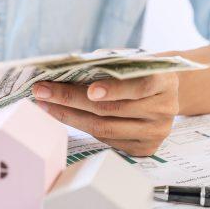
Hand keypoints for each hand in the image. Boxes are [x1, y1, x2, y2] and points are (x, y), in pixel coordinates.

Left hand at [32, 73, 178, 155]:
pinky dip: (81, 127)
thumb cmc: (138, 72)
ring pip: (105, 128)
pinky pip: (106, 140)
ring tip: (44, 104)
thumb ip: (109, 62)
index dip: (115, 89)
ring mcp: (155, 132)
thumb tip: (70, 66)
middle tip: (43, 91)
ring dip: (69, 116)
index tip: (90, 90)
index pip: (141, 85)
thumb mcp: (131, 60)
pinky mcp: (144, 148)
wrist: (161, 93)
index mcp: (165, 81)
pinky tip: (62, 115)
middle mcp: (165, 109)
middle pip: (113, 109)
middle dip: (72, 99)